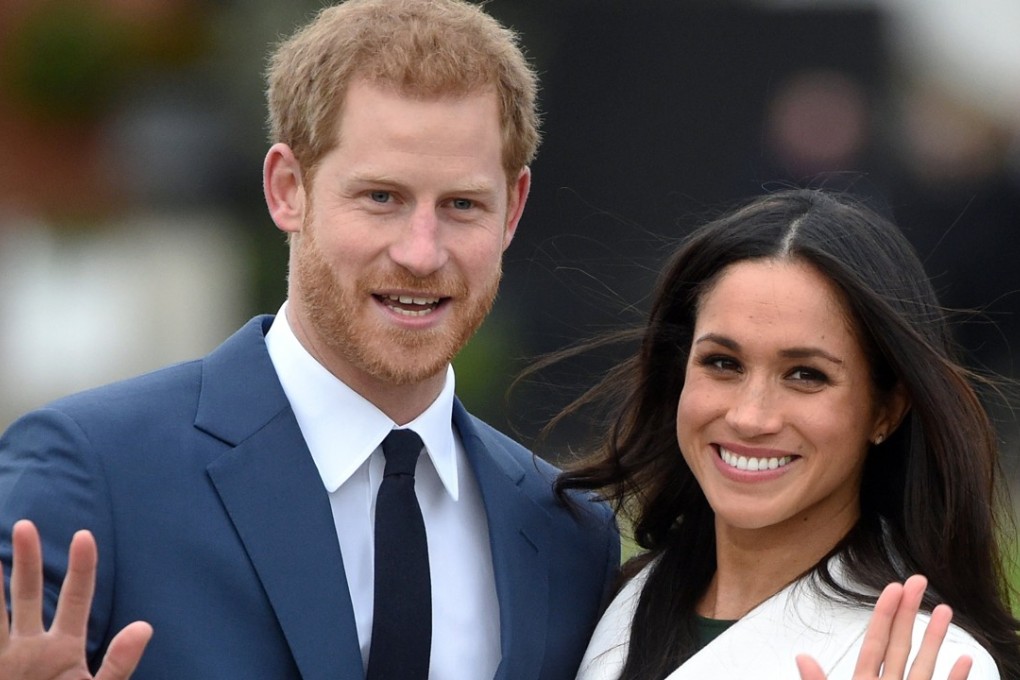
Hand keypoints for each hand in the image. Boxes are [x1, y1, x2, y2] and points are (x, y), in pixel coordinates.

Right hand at [1, 520, 151, 679]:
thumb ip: (118, 665)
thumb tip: (145, 626)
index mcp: (65, 650)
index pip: (76, 599)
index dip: (82, 568)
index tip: (85, 535)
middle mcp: (31, 648)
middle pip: (29, 594)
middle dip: (27, 560)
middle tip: (25, 525)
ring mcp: (4, 658)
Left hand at [795, 575, 971, 679]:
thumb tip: (801, 658)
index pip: (875, 642)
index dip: (884, 613)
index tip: (893, 587)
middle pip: (900, 643)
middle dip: (910, 611)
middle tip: (918, 581)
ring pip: (924, 664)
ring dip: (935, 637)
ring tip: (944, 608)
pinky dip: (955, 677)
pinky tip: (962, 658)